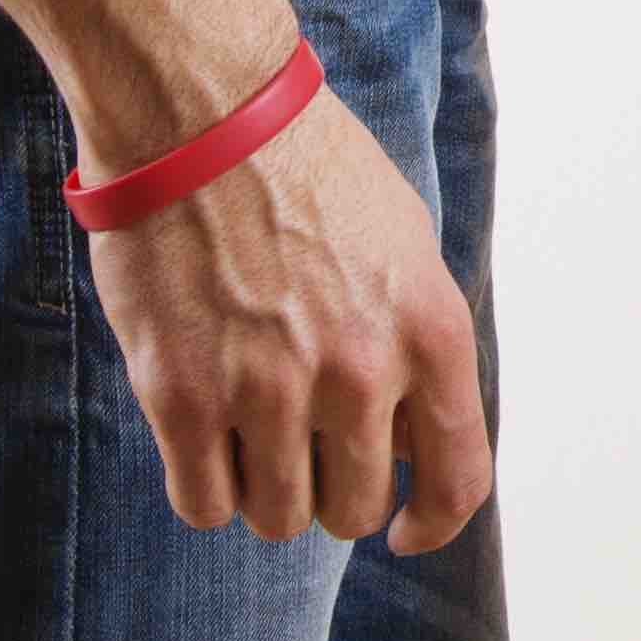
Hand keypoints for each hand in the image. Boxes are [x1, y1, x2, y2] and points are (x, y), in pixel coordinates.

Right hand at [81, 84, 494, 551]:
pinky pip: (203, 505)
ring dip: (265, 489)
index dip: (432, 521)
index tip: (405, 529)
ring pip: (278, 518)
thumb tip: (413, 438)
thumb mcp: (404, 243)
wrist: (204, 111)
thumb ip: (419, 342)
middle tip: (300, 443)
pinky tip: (201, 436)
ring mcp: (270, 389)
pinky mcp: (183, 398)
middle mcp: (361, 370)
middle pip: (355, 511)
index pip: (456, 479)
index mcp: (429, 330)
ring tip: (247, 426)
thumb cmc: (307, 167)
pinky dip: (205, 487)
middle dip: (332, 490)